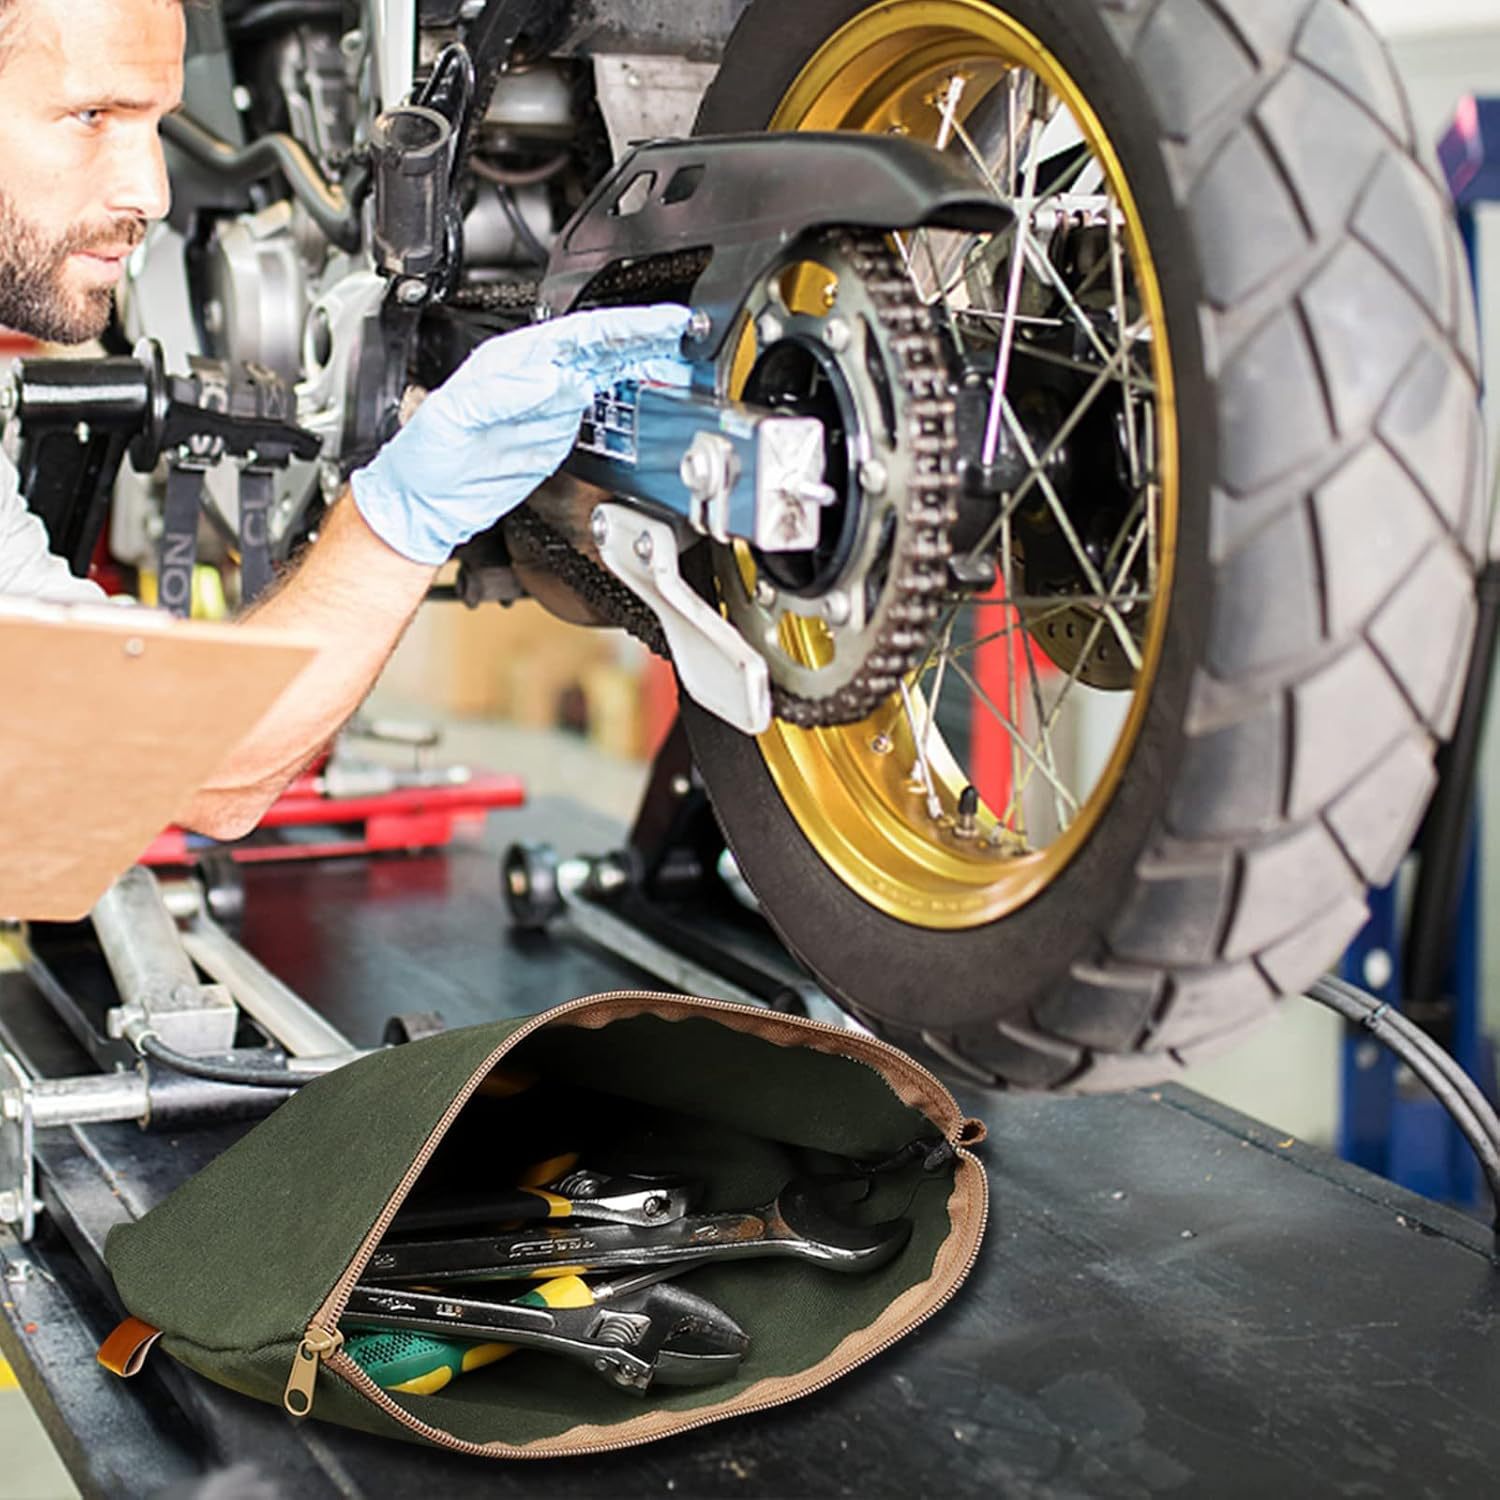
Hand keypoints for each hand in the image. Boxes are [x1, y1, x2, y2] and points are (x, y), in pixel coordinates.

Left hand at [350, 303, 691, 564]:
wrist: (426, 505)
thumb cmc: (423, 456)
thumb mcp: (454, 415)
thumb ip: (503, 392)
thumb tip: (553, 376)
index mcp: (510, 360)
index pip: (577, 333)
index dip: (621, 327)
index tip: (657, 325)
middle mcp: (533, 375)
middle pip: (598, 346)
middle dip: (642, 337)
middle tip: (682, 333)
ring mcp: (548, 404)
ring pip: (604, 371)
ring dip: (641, 361)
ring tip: (677, 354)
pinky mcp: (555, 433)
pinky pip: (599, 408)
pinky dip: (628, 396)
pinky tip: (648, 389)